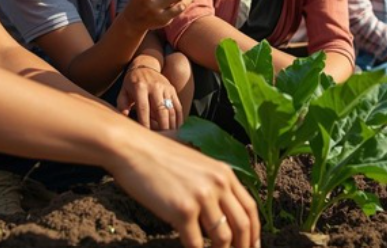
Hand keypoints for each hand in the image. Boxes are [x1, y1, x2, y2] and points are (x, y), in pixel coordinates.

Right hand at [107, 134, 260, 247]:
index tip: (252, 246)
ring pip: (223, 237)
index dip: (254, 232)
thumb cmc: (158, 156)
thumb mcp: (195, 164)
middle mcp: (218, 184)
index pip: (250, 208)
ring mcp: (201, 197)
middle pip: (243, 225)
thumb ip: (212, 183)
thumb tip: (220, 212)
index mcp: (224, 172)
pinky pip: (196, 243)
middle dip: (244, 247)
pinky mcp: (183, 210)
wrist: (133, 149)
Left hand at [117, 65, 183, 130]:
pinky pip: (178, 106)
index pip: (143, 108)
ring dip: (172, 124)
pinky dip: (178, 118)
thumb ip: (122, 104)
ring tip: (171, 135)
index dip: (145, 122)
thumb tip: (124, 117)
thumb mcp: (123, 92)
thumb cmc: (131, 83)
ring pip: (171, 108)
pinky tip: (178, 127)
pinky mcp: (172, 89)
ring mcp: (165, 87)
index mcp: (140, 87)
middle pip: (160, 109)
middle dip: (162, 125)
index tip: (147, 134)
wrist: (145, 66)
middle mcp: (154, 86)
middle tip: (162, 137)